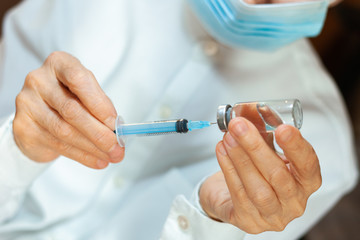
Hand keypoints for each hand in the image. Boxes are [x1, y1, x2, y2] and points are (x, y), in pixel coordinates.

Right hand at [13, 51, 123, 168]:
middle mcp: (39, 80)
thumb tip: (118, 128)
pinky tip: (96, 160)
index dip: (99, 102)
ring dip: (92, 147)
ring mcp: (27, 103)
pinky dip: (82, 155)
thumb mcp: (85, 93)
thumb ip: (100, 106)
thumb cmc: (69, 98)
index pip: (78, 78)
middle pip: (72, 109)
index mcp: (59, 64)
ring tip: (111, 156)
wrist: (40, 115)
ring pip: (65, 130)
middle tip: (117, 146)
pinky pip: (57, 144)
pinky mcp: (23, 126)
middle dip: (99, 132)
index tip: (115, 122)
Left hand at [199, 117, 320, 232]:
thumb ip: (263, 131)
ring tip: (228, 137)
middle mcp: (294, 203)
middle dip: (256, 147)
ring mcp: (273, 216)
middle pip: (278, 176)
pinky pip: (239, 195)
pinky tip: (222, 151)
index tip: (282, 128)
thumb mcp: (265, 149)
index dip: (296, 147)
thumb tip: (250, 108)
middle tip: (239, 126)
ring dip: (240, 159)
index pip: (308, 165)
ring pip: (258, 188)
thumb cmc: (256, 171)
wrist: (233, 198)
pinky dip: (229, 170)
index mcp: (305, 182)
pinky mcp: (250, 222)